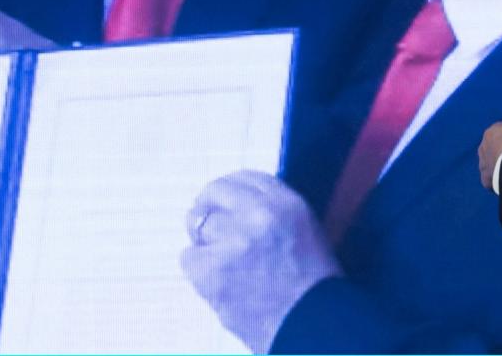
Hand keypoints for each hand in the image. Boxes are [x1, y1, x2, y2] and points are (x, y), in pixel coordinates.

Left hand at [181, 171, 341, 353]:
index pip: (245, 177)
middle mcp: (259, 216)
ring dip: (207, 242)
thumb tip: (236, 200)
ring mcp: (234, 242)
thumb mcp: (305, 230)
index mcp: (286, 203)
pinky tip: (219, 280)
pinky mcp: (213, 270)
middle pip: (214, 194)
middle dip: (209, 208)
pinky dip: (198, 268)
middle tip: (209, 225)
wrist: (311, 325)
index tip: (223, 198)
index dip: (230, 189)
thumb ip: (273, 209)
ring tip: (226, 263)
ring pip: (199, 225)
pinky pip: (189, 257)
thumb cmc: (312, 284)